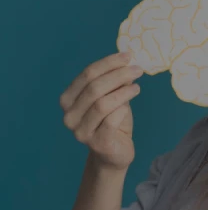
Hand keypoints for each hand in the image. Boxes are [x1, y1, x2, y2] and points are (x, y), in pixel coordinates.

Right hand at [60, 52, 143, 170]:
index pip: (86, 75)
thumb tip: (126, 64)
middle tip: (137, 70)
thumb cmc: (112, 122)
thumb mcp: (113, 98)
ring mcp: (81, 131)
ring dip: (123, 91)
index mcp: (68, 100)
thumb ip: (114, 83)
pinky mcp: (97, 143)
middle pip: (94, 88)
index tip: (127, 56)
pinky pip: (111, 120)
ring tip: (137, 86)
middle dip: (118, 75)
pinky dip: (123, 107)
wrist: (114, 153)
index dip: (108, 63)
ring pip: (102, 103)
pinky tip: (131, 100)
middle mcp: (69, 116)